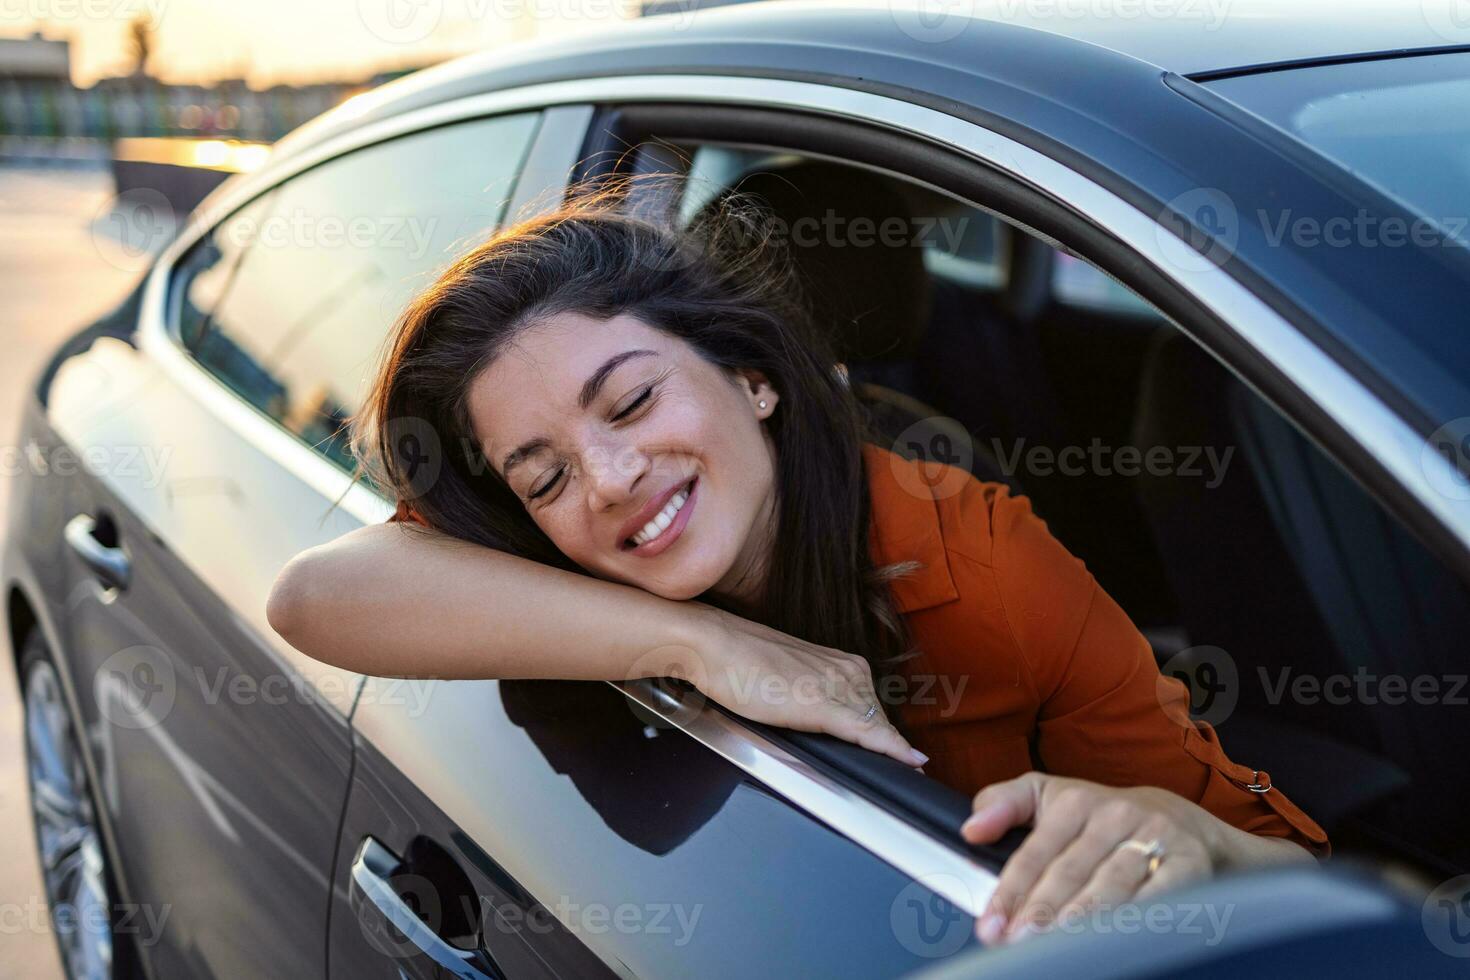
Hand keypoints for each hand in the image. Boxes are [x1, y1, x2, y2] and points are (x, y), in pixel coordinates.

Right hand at [681, 605, 928, 767]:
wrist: (712, 646)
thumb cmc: (738, 663)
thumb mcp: (788, 680)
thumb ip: (813, 698)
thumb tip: (823, 726)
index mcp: (840, 662)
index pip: (875, 707)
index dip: (888, 735)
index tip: (907, 755)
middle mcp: (846, 670)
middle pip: (879, 719)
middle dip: (888, 745)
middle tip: (903, 768)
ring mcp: (837, 686)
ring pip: (878, 727)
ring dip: (892, 752)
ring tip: (906, 770)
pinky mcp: (824, 705)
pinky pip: (868, 732)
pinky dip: (892, 749)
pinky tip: (911, 762)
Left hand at [961, 772, 1216, 944]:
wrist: (1181, 821)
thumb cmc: (1101, 817)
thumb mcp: (1049, 797)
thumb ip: (1004, 805)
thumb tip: (971, 829)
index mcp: (1074, 802)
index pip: (1035, 853)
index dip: (1010, 891)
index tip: (991, 925)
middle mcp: (1114, 816)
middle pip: (1071, 871)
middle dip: (1042, 910)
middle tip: (1018, 941)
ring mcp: (1153, 838)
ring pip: (1112, 883)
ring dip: (1084, 917)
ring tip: (1058, 943)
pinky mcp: (1188, 863)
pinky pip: (1160, 894)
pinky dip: (1138, 916)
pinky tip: (1117, 936)